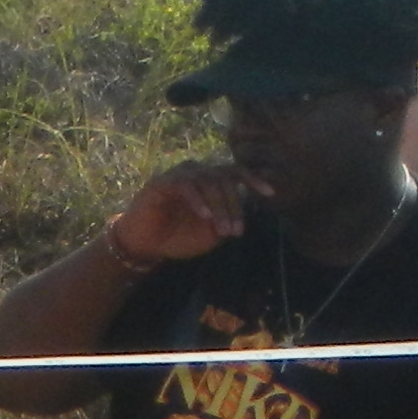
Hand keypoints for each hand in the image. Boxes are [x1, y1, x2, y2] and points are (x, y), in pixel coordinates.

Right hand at [109, 161, 248, 267]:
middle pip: (224, 179)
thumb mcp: (210, 233)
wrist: (146, 245)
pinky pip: (185, 185)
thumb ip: (226, 221)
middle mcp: (197, 173)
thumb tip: (242, 214)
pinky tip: (205, 215)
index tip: (270, 194)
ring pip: (207, 181)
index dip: (254, 179)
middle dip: (233, 207)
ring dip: (219, 207)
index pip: (235, 173)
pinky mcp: (162, 183)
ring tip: (222, 230)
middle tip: (235, 232)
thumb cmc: (179, 237)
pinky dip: (198, 200)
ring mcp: (180, 176)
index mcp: (210, 182)